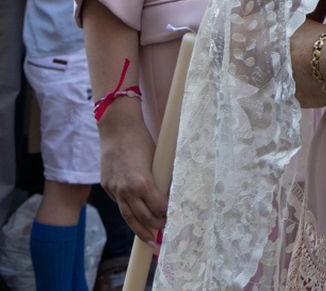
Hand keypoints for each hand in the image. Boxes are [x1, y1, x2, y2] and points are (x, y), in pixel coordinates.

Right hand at [98, 102, 165, 245]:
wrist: (116, 128)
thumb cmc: (141, 139)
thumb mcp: (156, 159)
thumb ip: (160, 179)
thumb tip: (170, 194)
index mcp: (141, 182)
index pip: (157, 207)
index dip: (166, 216)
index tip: (174, 221)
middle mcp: (125, 189)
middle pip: (141, 217)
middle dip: (154, 228)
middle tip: (164, 237)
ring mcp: (114, 189)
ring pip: (128, 216)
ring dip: (140, 230)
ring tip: (150, 240)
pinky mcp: (107, 186)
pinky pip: (120, 205)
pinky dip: (129, 214)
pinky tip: (137, 221)